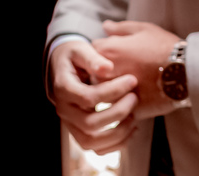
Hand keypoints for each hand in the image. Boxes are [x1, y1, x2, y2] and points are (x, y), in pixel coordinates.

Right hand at [49, 38, 138, 153]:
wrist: (64, 68)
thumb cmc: (75, 57)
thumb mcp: (81, 50)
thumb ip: (93, 58)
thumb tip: (107, 68)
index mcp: (64, 88)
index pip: (88, 97)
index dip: (112, 91)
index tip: (132, 80)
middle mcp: (65, 110)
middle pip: (89, 124)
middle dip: (117, 112)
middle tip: (135, 97)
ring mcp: (71, 124)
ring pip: (91, 142)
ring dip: (117, 133)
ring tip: (134, 117)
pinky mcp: (80, 132)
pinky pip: (96, 148)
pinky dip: (116, 144)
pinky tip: (132, 128)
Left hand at [94, 20, 182, 119]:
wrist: (186, 71)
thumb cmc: (165, 47)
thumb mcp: (144, 29)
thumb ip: (120, 28)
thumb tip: (105, 26)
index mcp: (107, 51)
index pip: (91, 52)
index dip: (103, 53)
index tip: (116, 55)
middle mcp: (106, 74)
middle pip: (94, 75)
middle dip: (105, 73)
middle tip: (126, 70)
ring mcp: (115, 94)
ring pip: (104, 95)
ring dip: (112, 91)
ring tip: (134, 84)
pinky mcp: (127, 110)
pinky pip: (119, 110)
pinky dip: (125, 105)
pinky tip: (140, 97)